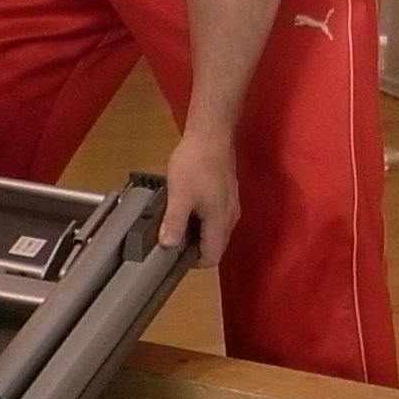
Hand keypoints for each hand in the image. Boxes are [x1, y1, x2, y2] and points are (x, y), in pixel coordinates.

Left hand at [158, 127, 240, 265]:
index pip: (212, 257)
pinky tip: (187, 209)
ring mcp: (231, 204)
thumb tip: (168, 246)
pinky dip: (202, 221)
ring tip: (176, 226)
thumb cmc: (195, 164)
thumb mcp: (179, 196)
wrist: (211, 135)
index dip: (194, 263)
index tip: (175, 257)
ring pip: (216, 231)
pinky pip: (216, 217)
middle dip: (195, 249)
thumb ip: (174, 223)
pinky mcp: (227, 193)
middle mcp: (230, 217)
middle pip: (216, 245)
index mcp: (220, 221)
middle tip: (172, 242)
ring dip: (198, 234)